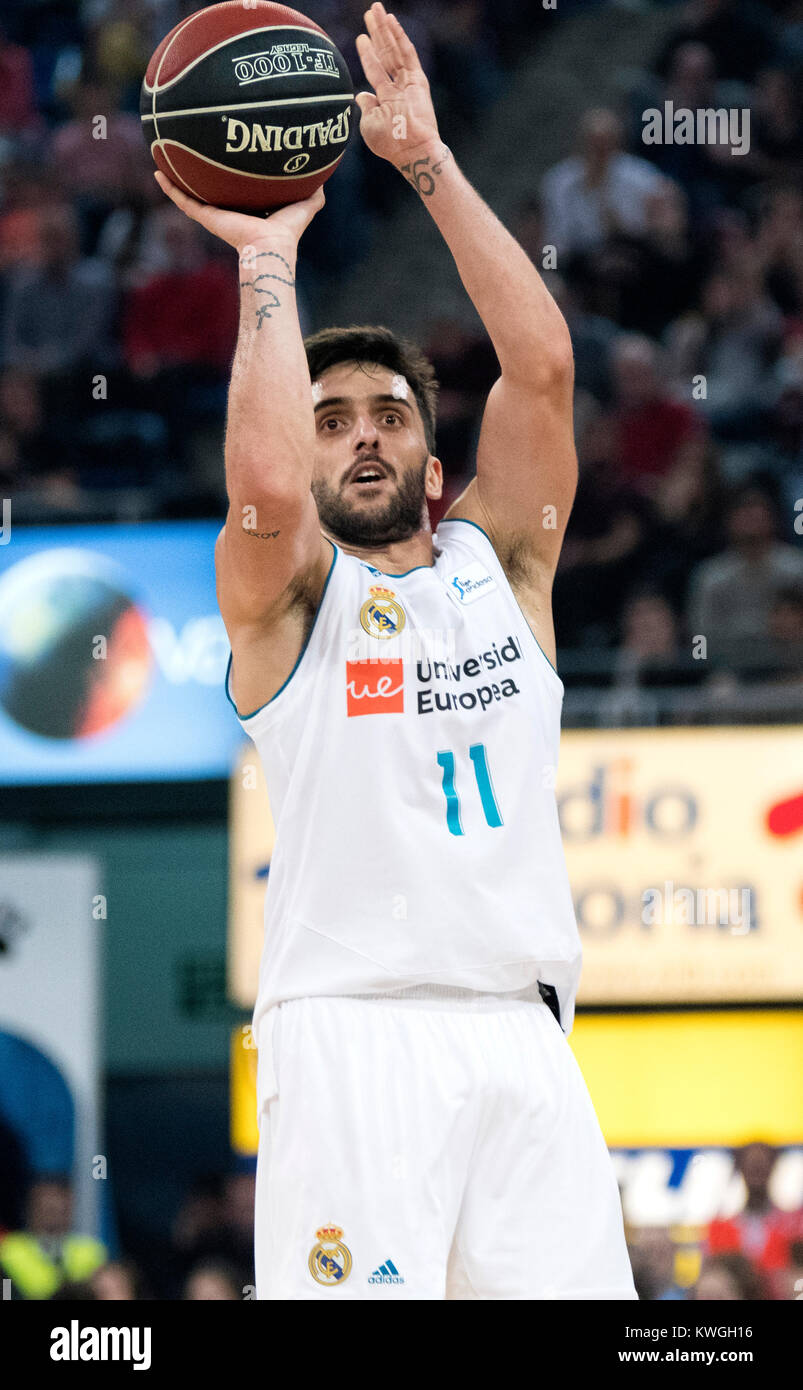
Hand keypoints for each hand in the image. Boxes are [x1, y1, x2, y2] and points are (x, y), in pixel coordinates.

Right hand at [153, 171, 324, 252]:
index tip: (223, 160)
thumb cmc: (289, 230)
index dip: (230, 177)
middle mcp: (229, 211)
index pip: (236, 190)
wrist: (272, 245)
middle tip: (189, 154)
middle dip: (199, 176)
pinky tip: (158, 171)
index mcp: (248, 209)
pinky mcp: (206, 216)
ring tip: (163, 160)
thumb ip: (315, 192)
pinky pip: (182, 200)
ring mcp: (214, 214)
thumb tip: (325, 176)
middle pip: (210, 190)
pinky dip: (169, 188)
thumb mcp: (305, 204)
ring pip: (190, 194)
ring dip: (175, 179)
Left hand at [355, 3, 440, 168]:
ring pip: (394, 49)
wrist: (411, 150)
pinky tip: (391, 21)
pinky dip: (399, 36)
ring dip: (385, 28)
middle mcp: (398, 87)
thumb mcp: (369, 125)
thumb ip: (366, 107)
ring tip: (376, 9)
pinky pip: (407, 53)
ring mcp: (408, 82)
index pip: (375, 68)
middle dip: (377, 32)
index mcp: (386, 97)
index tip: (361, 37)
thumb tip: (360, 95)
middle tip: (369, 11)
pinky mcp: (418, 80)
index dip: (368, 52)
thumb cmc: (390, 143)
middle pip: (385, 53)